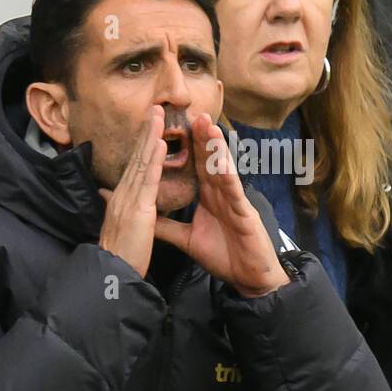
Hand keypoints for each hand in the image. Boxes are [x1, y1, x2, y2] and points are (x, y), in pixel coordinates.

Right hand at [97, 106, 164, 277]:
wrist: (112, 274)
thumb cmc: (120, 257)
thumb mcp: (119, 229)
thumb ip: (117, 211)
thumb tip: (108, 198)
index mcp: (120, 201)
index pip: (134, 168)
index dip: (142, 146)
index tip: (149, 128)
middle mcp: (121, 195)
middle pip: (136, 159)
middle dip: (145, 133)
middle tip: (154, 109)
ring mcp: (127, 200)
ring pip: (141, 163)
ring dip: (149, 137)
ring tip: (158, 115)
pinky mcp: (137, 209)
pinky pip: (148, 179)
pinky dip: (154, 160)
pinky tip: (160, 142)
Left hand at [153, 114, 288, 296]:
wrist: (247, 278)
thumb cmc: (223, 255)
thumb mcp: (186, 238)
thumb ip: (166, 226)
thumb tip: (144, 216)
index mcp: (208, 197)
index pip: (194, 167)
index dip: (185, 147)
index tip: (172, 128)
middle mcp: (221, 194)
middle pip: (208, 160)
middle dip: (201, 136)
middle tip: (191, 112)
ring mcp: (234, 201)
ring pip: (223, 169)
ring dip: (215, 147)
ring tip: (208, 125)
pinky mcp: (244, 213)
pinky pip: (235, 192)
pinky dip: (228, 177)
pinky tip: (222, 164)